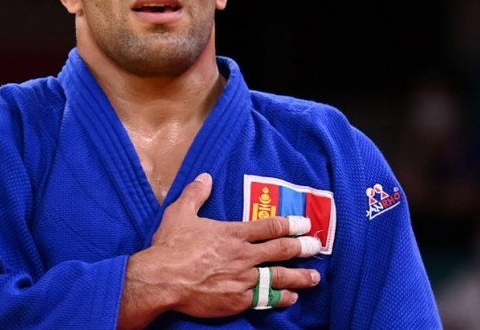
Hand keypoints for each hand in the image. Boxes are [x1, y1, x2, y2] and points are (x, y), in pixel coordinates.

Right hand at [118, 173, 320, 327]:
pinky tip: (290, 298)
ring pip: (279, 277)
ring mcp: (243, 280)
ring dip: (300, 277)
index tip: (305, 224)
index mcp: (234, 233)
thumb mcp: (180, 213)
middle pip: (282, 250)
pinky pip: (264, 299)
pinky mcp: (237, 300)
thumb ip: (196, 195)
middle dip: (303, 247)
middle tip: (317, 246)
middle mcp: (244, 256)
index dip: (291, 225)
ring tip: (314, 277)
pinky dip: (280, 298)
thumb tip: (206, 177)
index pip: (271, 227)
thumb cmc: (171, 246)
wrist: (162, 279)